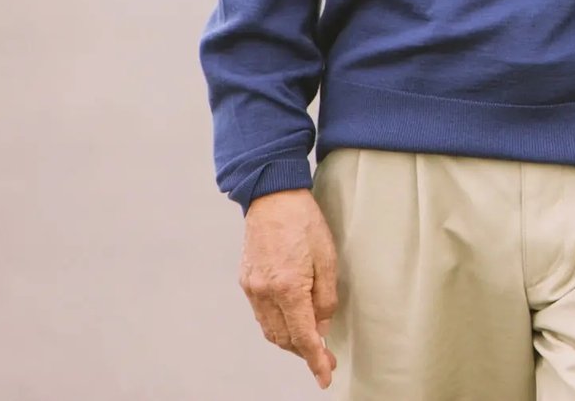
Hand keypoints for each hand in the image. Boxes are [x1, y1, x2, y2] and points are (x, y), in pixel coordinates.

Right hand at [239, 188, 338, 387]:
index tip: (325, 376)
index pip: (303, 336)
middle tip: (326, 359)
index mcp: (288, 287)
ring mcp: (251, 288)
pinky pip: (262, 314)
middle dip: (305, 353)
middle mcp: (264, 292)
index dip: (315, 359)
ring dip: (290, 342)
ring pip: (270, 330)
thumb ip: (326, 298)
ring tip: (311, 344)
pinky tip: (292, 323)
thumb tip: (322, 328)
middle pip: (284, 338)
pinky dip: (278, 325)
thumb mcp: (328, 258)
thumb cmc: (305, 222)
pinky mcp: (246, 281)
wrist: (273, 197)